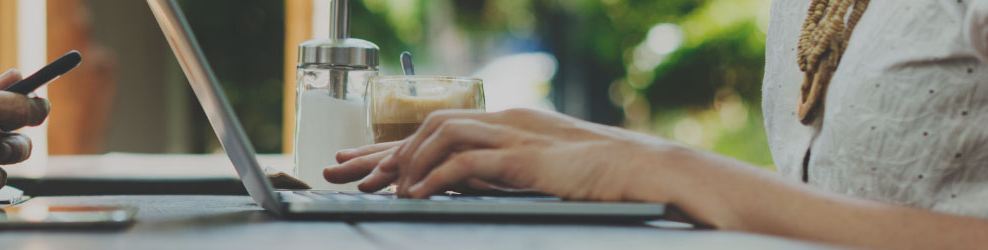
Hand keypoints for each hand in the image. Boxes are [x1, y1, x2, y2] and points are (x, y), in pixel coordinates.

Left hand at [323, 108, 693, 201]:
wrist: (645, 171)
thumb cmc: (598, 178)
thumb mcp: (538, 173)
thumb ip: (499, 174)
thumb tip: (456, 187)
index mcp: (504, 124)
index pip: (435, 130)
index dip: (392, 149)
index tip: (357, 165)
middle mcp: (503, 121)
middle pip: (425, 126)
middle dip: (380, 152)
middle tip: (341, 173)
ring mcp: (514, 136)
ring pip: (439, 134)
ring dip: (404, 161)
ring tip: (379, 188)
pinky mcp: (524, 159)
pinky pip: (467, 161)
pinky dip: (435, 176)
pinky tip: (416, 193)